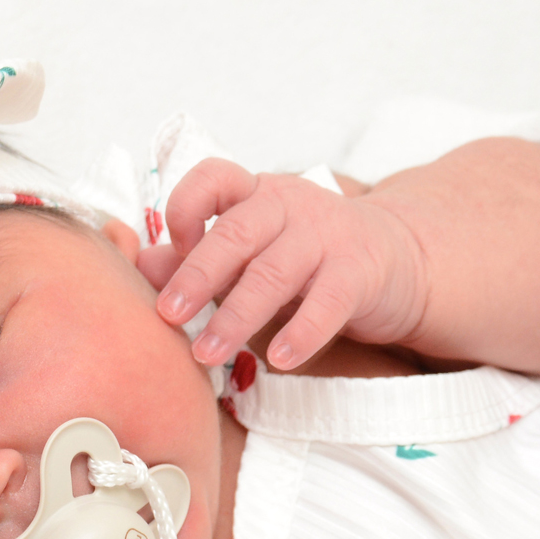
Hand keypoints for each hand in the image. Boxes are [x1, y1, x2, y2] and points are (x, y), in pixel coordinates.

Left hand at [143, 158, 427, 370]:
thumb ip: (197, 256)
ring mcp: (327, 236)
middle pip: (236, 233)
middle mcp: (289, 206)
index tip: (173, 246)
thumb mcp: (252, 252)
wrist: (397, 259)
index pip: (213, 178)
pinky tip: (278, 360)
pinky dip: (301, 333)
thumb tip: (142, 264)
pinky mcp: (360, 272)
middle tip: (167, 315)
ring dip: (236, 317)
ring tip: (207, 353)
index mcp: (255, 194)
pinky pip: (327, 303)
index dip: (185, 207)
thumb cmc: (308, 259)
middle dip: (197, 275)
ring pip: (274, 273)